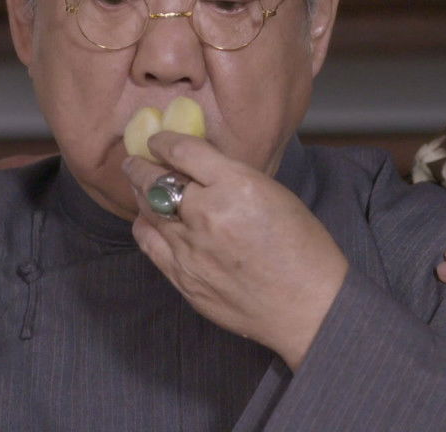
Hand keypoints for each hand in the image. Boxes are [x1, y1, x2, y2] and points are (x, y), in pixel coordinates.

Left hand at [123, 131, 348, 370]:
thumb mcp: (274, 194)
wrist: (308, 306)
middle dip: (141, 165)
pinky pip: (150, 244)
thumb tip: (201, 168)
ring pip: (148, 210)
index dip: (164, 141)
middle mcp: (208, 214)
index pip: (183, 151)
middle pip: (155, 179)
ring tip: (138, 184)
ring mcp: (191, 249)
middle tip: (136, 159)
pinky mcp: (184, 278)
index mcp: (236, 185)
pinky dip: (145, 226)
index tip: (158, 139)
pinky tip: (147, 220)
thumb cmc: (303, 249)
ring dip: (140, 193)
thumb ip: (234, 178)